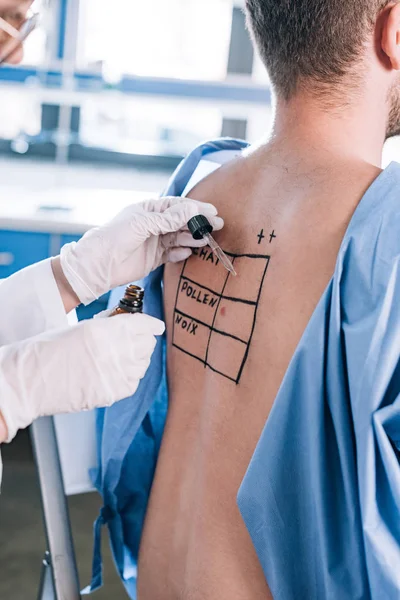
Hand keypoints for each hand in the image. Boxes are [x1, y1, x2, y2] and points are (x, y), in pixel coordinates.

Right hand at [0, 313, 163, 441]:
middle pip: (148, 345)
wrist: (30, 380)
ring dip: (137, 359)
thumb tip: (128, 325)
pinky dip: (130, 377)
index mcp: (106, 330)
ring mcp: (115, 374)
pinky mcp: (113, 393)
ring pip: (143, 364)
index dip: (152, 326)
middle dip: (143, 341)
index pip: (144, 325)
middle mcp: (115, 351)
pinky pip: (134, 383)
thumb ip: (109, 326)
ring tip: (121, 358)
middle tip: (133, 341)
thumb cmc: (49, 350)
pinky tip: (116, 373)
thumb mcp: (81, 328)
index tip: (156, 327)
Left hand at [59, 197, 222, 304]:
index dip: (195, 208)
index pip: (177, 206)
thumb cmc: (114, 237)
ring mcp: (155, 241)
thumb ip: (167, 219)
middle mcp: (153, 224)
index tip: (212, 211)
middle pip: (181, 221)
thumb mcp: (142, 224)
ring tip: (204, 241)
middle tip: (216, 226)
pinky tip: (188, 252)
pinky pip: (173, 254)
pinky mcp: (155, 258)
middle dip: (198, 223)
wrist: (99, 265)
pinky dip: (181, 253)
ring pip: (179, 238)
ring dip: (192, 238)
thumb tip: (191, 209)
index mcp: (149, 210)